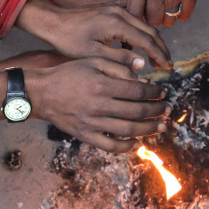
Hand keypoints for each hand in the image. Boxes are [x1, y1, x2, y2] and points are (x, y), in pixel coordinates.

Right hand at [0, 57, 169, 152]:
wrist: (41, 93)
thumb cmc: (69, 73)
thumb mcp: (92, 61)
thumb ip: (117, 66)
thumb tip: (141, 73)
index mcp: (102, 85)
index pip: (137, 90)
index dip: (154, 92)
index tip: (162, 92)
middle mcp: (99, 106)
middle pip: (137, 111)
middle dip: (156, 110)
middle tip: (167, 109)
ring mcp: (92, 123)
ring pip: (128, 130)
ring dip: (148, 129)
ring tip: (160, 126)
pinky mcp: (85, 135)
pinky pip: (110, 146)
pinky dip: (126, 147)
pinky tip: (137, 142)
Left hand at [15, 0, 172, 69]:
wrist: (52, 21)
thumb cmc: (68, 39)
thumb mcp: (93, 54)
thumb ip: (120, 59)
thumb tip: (143, 64)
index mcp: (117, 22)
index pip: (147, 40)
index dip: (159, 55)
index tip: (167, 68)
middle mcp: (120, 13)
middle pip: (150, 30)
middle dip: (161, 49)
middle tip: (167, 65)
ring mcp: (117, 10)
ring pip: (144, 26)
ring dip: (153, 43)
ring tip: (157, 61)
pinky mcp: (113, 12)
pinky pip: (135, 24)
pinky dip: (142, 37)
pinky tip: (141, 51)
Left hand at [127, 0, 201, 26]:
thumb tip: (121, 1)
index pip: (134, 13)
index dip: (137, 18)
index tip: (140, 17)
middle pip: (153, 20)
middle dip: (153, 19)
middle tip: (155, 14)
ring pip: (168, 20)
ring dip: (167, 17)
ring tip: (167, 9)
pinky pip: (184, 15)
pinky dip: (181, 14)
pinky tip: (178, 7)